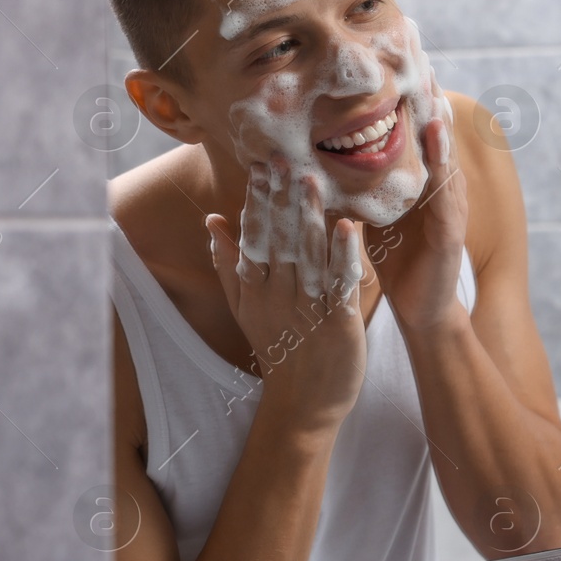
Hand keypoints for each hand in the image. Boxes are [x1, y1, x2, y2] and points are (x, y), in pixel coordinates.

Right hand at [207, 155, 368, 430]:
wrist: (304, 403)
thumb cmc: (281, 350)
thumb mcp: (246, 308)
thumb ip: (230, 264)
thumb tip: (213, 221)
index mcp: (255, 288)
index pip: (254, 236)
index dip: (257, 200)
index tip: (260, 164)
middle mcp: (277, 294)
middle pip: (277, 239)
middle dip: (279, 197)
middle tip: (282, 157)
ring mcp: (307, 308)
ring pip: (306, 255)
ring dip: (308, 216)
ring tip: (310, 179)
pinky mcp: (337, 322)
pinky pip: (339, 283)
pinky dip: (342, 254)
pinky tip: (347, 226)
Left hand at [370, 78, 468, 332]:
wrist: (421, 310)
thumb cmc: (399, 264)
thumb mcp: (377, 217)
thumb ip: (364, 187)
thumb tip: (327, 158)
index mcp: (420, 187)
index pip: (415, 138)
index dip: (409, 104)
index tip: (397, 66)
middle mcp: (438, 191)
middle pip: (435, 139)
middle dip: (429, 101)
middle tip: (422, 59)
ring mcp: (449, 209)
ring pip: (444, 157)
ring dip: (440, 123)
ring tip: (433, 88)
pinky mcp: (450, 231)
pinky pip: (447, 190)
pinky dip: (442, 161)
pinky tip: (437, 137)